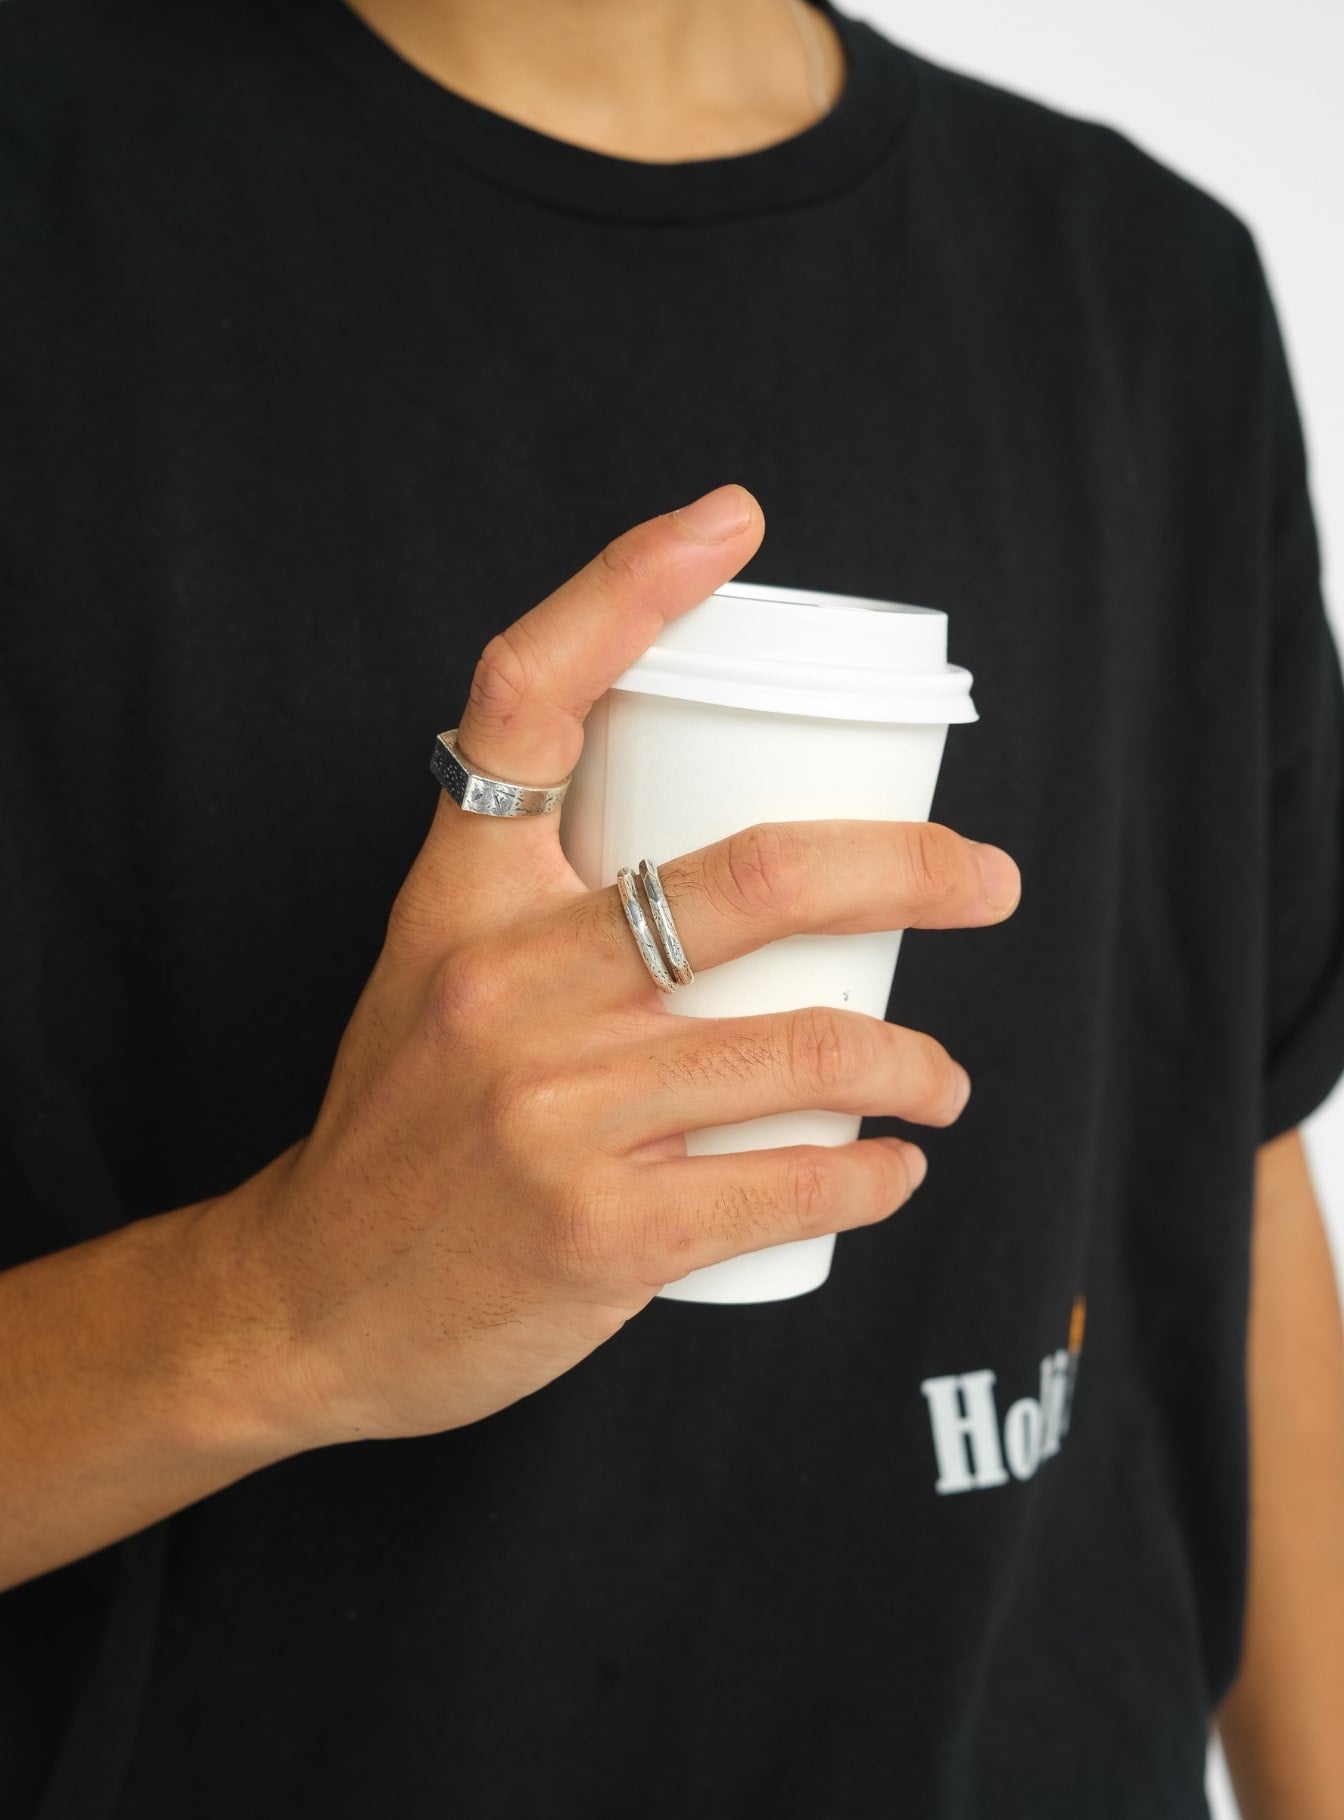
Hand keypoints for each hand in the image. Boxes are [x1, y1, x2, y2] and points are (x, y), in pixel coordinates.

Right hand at [232, 485, 1020, 1448]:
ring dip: (916, 1063)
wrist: (306, 1295)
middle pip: (751, 873)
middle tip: (987, 880)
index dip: (627, 588)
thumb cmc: (398, 1125)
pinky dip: (872, 1177)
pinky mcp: (600, 1233)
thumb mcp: (433, 974)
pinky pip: (789, 1185)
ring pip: (804, 1046)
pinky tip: (893, 1171)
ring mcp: (554, 1110)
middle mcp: (503, 983)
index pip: (526, 697)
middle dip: (908, 868)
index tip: (728, 522)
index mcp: (459, 897)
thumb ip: (545, 909)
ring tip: (942, 1079)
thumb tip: (722, 871)